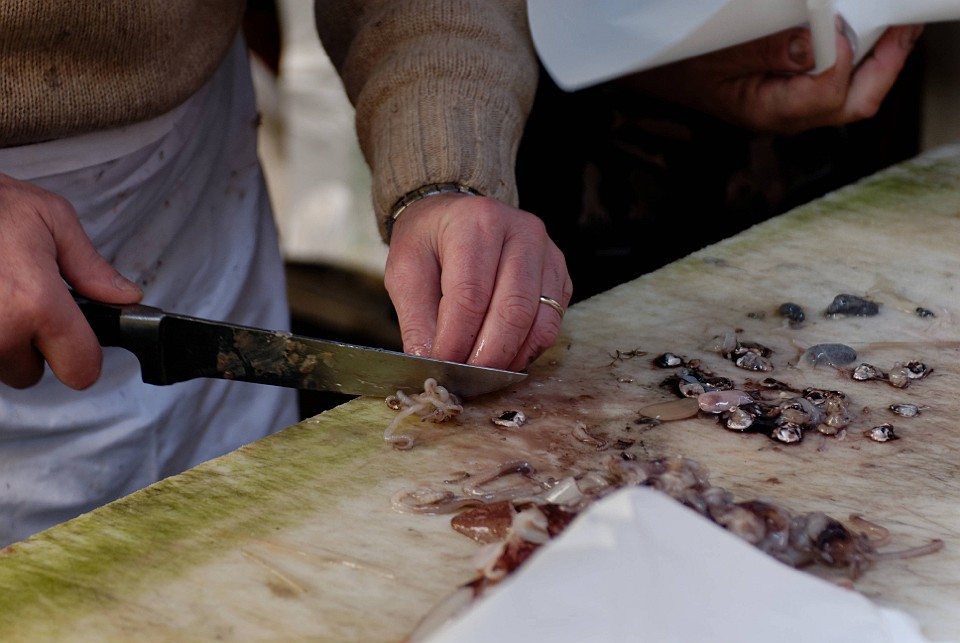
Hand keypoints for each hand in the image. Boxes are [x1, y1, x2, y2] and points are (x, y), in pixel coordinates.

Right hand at [0, 173, 141, 388]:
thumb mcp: (51, 218)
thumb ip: (91, 267)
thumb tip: (124, 298)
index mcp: (36, 302)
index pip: (82, 370)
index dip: (84, 355)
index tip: (78, 340)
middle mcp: (0, 330)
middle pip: (32, 373)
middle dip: (33, 344)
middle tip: (22, 302)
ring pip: (0, 367)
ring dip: (3, 340)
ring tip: (0, 297)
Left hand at [384, 193, 571, 371]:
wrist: (456, 216)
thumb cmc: (429, 242)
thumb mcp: (405, 270)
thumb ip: (417, 317)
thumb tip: (431, 363)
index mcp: (476, 223)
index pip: (470, 294)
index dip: (456, 339)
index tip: (441, 367)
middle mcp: (521, 232)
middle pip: (513, 310)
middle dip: (487, 356)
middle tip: (465, 381)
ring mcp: (547, 253)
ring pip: (539, 322)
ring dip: (510, 358)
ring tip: (483, 374)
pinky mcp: (560, 275)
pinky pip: (551, 323)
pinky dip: (528, 350)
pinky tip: (504, 358)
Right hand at [620, 23, 923, 134]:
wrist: (656, 71)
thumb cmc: (682, 63)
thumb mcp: (720, 52)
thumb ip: (768, 50)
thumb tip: (817, 48)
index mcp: (767, 112)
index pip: (826, 95)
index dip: (842, 58)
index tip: (838, 22)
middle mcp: (785, 116)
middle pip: (852, 104)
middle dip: (884, 66)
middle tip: (901, 27)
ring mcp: (790, 106)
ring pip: (850, 96)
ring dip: (876, 61)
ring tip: (892, 28)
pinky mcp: (790, 92)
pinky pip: (835, 83)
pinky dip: (854, 60)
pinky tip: (859, 36)